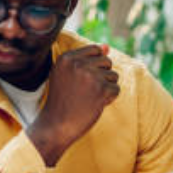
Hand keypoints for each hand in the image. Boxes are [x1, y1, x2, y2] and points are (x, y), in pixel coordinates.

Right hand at [28, 44, 119, 165]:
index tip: (83, 80)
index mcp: (67, 58)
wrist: (56, 126)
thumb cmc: (62, 100)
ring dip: (105, 88)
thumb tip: (108, 46)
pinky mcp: (102, 90)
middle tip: (85, 91)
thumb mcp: (68, 75)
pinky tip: (94, 105)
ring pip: (113, 75)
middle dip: (101, 76)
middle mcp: (78, 64)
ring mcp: (91, 76)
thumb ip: (86, 58)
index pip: (95, 50)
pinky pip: (116, 89)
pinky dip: (109, 99)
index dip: (94, 66)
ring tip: (89, 98)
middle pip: (106, 62)